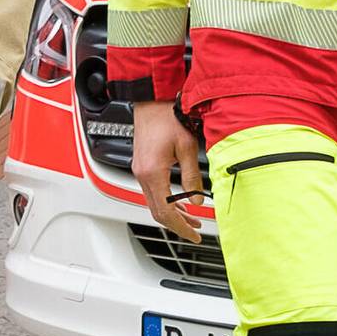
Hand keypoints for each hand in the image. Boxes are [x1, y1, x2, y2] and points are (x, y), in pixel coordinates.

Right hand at [132, 101, 203, 241]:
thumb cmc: (168, 118)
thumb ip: (192, 177)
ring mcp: (139, 170)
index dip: (181, 227)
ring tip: (191, 219)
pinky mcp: (141, 165)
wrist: (152, 101)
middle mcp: (142, 174)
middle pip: (156, 211)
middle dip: (176, 225)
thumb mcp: (187, 148)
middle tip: (195, 232)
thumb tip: (197, 201)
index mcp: (152, 172)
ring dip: (172, 214)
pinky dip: (165, 201)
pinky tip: (179, 202)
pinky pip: (151, 191)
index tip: (194, 235)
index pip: (165, 211)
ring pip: (153, 202)